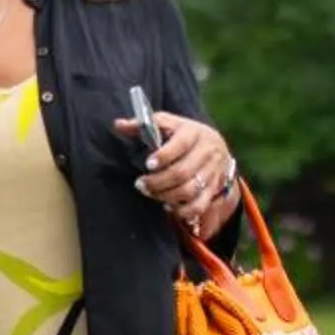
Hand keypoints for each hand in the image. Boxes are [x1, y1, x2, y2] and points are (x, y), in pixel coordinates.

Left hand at [113, 109, 238, 227]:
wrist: (215, 146)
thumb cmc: (184, 134)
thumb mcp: (166, 124)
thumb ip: (142, 125)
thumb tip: (118, 125)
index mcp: (194, 132)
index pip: (181, 144)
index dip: (164, 156)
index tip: (148, 164)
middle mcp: (207, 151)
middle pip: (183, 172)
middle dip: (158, 182)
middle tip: (140, 184)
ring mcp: (212, 171)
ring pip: (190, 190)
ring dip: (166, 196)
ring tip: (150, 193)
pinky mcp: (213, 188)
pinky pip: (199, 205)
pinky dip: (183, 210)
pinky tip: (168, 205)